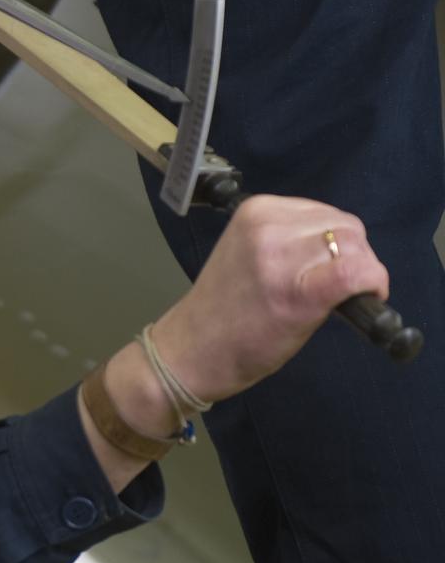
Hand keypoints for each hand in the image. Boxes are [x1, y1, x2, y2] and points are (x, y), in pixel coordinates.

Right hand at [81, 195, 389, 492]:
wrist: (191, 351)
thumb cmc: (222, 311)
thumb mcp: (250, 253)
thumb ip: (289, 239)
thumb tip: (339, 246)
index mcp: (255, 210)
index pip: (325, 213)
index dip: (337, 244)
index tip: (325, 270)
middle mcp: (268, 225)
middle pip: (347, 227)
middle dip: (353, 256)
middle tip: (333, 289)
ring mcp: (282, 257)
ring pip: (357, 247)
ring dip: (360, 273)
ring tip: (333, 298)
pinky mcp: (300, 291)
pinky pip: (356, 273)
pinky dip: (370, 285)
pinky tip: (361, 301)